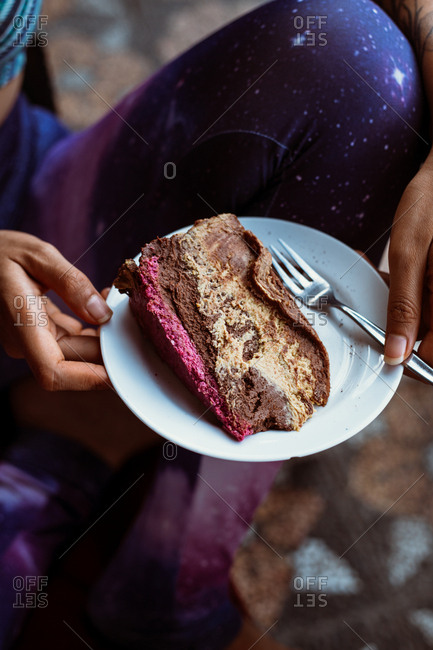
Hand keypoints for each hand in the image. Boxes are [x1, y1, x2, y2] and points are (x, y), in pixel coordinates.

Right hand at [0, 230, 112, 389]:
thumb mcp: (37, 255)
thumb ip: (71, 283)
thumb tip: (102, 314)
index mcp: (21, 324)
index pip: (53, 371)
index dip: (87, 379)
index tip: (118, 374)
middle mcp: (25, 341)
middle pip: (74, 361)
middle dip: (106, 349)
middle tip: (131, 322)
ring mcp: (32, 339)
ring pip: (77, 350)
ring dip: (102, 335)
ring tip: (114, 303)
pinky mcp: (38, 332)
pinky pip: (71, 338)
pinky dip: (91, 326)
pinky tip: (101, 302)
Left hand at [384, 154, 432, 366]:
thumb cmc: (432, 203)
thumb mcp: (409, 253)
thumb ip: (405, 307)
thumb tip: (397, 354)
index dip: (407, 355)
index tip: (383, 340)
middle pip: (431, 341)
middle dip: (404, 325)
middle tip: (385, 293)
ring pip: (428, 319)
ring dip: (407, 306)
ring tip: (390, 274)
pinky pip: (429, 301)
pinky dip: (414, 292)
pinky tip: (400, 271)